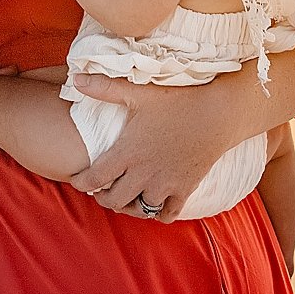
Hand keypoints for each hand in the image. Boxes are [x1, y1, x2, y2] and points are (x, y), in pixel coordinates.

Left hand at [65, 73, 230, 219]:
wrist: (219, 113)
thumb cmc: (177, 101)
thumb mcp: (138, 93)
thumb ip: (105, 88)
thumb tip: (76, 79)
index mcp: (129, 151)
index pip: (95, 178)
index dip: (81, 183)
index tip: (76, 180)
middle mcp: (145, 173)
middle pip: (115, 201)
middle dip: (102, 198)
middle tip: (99, 190)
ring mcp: (166, 184)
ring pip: (140, 210)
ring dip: (129, 206)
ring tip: (125, 196)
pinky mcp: (185, 189)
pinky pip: (167, 214)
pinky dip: (157, 213)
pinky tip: (153, 202)